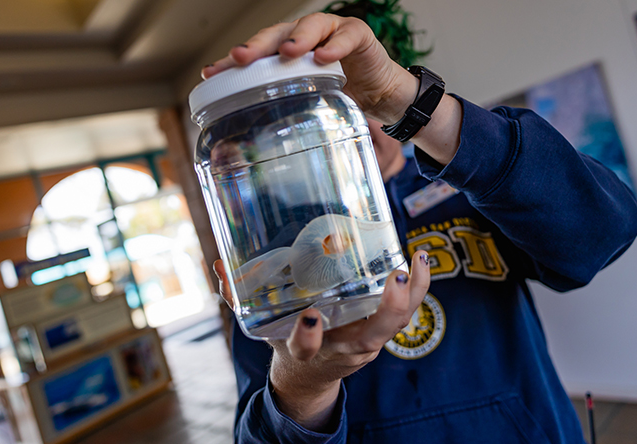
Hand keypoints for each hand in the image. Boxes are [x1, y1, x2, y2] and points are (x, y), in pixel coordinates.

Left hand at [201, 13, 462, 165]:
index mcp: (286, 54)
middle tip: (240, 58)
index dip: (232, 62)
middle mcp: (304, 37)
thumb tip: (242, 149)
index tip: (209, 73)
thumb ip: (283, 111)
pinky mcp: (358, 34)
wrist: (382, 96)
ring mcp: (331, 32)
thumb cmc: (340, 99)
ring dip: (297, 38)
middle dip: (257, 46)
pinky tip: (325, 57)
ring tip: (286, 52)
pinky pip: (346, 37)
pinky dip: (336, 46)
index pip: (256, 54)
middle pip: (276, 34)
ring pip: (310, 26)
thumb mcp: (307, 106)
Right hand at [214, 251, 430, 431]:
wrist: (309, 377)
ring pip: (395, 326)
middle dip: (385, 312)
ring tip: (416, 259)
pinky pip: (405, 315)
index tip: (310, 316)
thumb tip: (217, 264)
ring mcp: (364, 344)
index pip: (305, 349)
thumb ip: (239, 297)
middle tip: (394, 280)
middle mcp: (340, 349)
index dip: (309, 336)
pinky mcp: (380, 334)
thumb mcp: (260, 324)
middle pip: (369, 338)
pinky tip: (419, 259)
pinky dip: (417, 289)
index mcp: (304, 350)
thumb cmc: (286, 340)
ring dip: (410, 295)